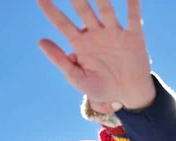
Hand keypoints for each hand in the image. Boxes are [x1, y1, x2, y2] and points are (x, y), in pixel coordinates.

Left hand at [37, 0, 154, 112]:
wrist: (127, 95)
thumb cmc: (100, 88)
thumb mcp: (77, 78)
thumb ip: (60, 60)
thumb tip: (40, 41)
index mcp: (80, 43)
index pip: (62, 23)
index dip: (51, 10)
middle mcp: (96, 33)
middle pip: (83, 10)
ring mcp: (114, 33)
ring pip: (106, 10)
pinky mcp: (134, 37)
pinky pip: (133, 17)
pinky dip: (133, 3)